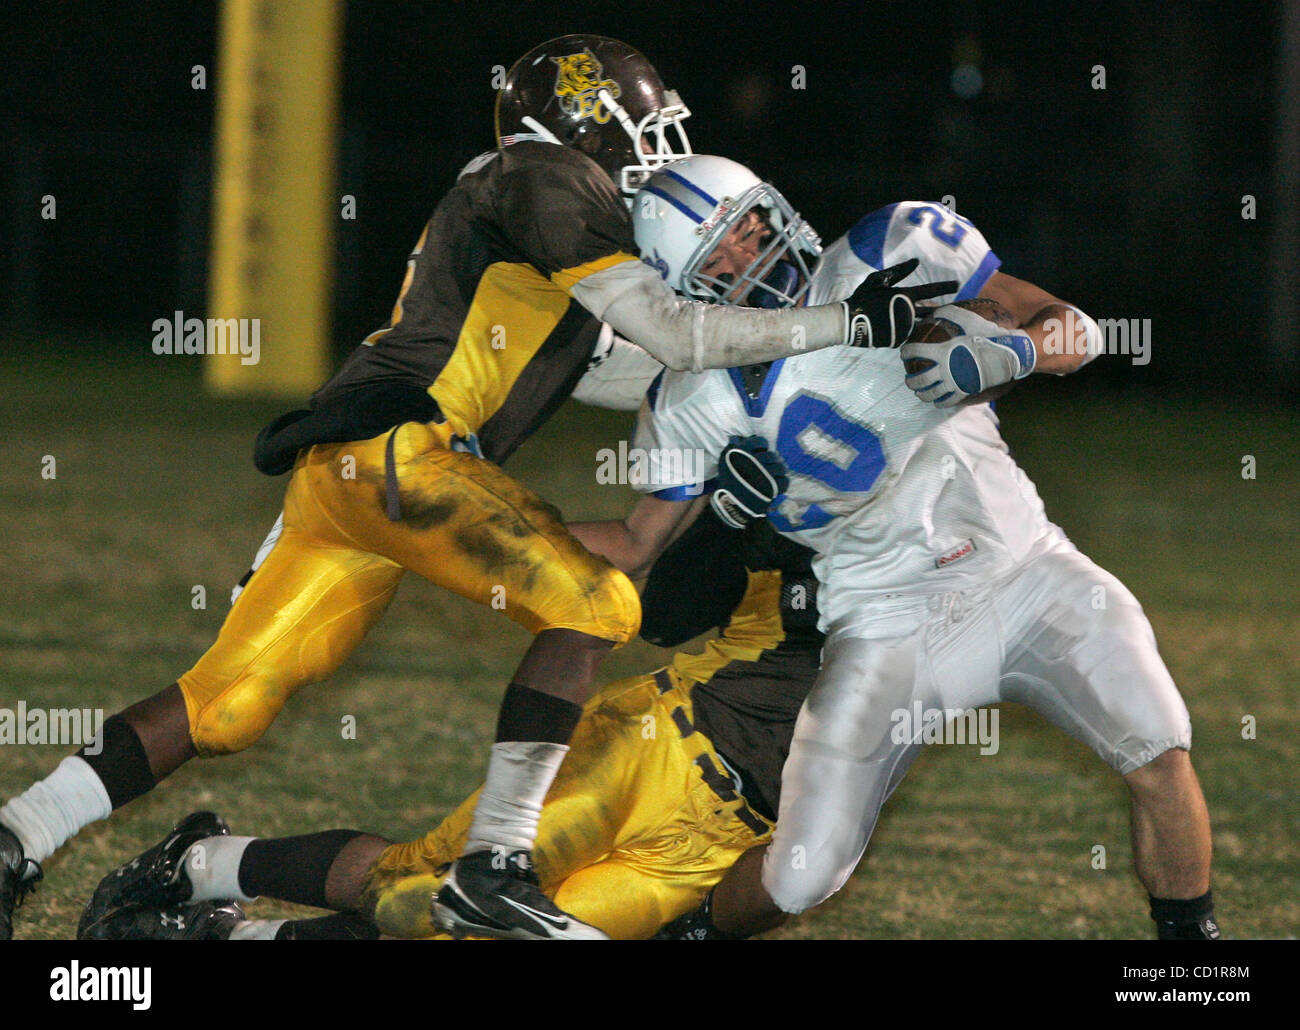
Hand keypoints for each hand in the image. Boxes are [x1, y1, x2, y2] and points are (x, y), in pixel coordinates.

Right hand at [711, 435, 788, 528]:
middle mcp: (756, 461)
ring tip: (773, 475)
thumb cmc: (727, 480)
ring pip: (781, 467)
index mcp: (744, 452)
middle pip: (772, 455)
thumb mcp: (725, 459)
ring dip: (778, 471)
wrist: (730, 503)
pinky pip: (784, 481)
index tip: (759, 452)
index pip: (761, 441)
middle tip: (766, 467)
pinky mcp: (772, 487)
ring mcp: (765, 474)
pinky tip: (776, 484)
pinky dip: (782, 482)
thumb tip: (739, 437)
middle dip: (770, 460)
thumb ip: (732, 446)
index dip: (761, 446)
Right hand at [842, 259, 957, 348]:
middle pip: (927, 312)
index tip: (958, 284)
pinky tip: (884, 329)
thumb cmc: (861, 298)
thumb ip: (898, 272)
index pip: (931, 290)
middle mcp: (909, 311)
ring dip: (908, 322)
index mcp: (905, 295)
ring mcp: (904, 327)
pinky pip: (904, 336)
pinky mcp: (898, 340)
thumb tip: (916, 262)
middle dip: (929, 312)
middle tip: (922, 312)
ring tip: (888, 321)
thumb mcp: (877, 280)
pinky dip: (898, 332)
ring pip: (914, 325)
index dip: (945, 286)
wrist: (847, 322)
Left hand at [901, 306, 1035, 406]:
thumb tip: (936, 309)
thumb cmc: (989, 335)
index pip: (915, 352)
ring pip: (930, 394)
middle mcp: (945, 369)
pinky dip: (939, 403)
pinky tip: (936, 402)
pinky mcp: (964, 391)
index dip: (906, 352)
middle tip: (908, 378)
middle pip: (918, 380)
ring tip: (919, 392)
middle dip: (910, 380)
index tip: (904, 353)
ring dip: (921, 394)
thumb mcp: (969, 320)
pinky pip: (947, 402)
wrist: (1009, 353)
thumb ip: (951, 313)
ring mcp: (954, 382)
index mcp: (943, 351)